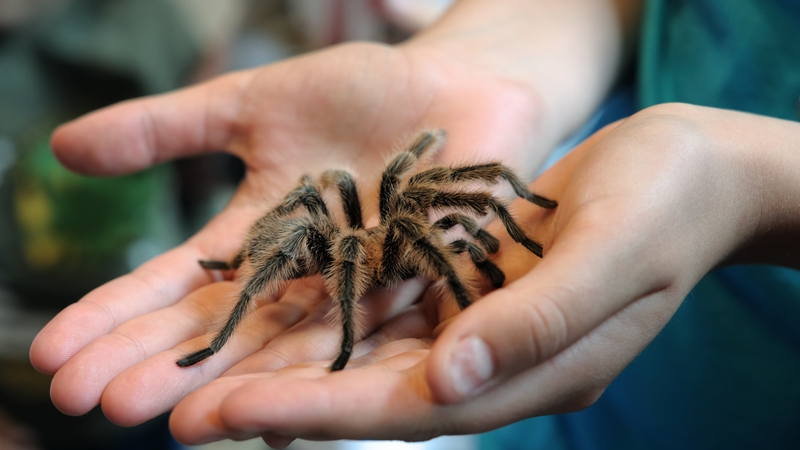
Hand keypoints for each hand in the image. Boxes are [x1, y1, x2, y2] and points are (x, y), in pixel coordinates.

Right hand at [29, 41, 548, 424]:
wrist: (461, 86)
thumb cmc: (365, 91)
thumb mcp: (254, 103)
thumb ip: (169, 129)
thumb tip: (61, 147)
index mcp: (259, 234)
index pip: (176, 284)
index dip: (116, 317)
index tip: (52, 354)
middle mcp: (301, 276)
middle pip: (221, 329)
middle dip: (155, 365)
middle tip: (88, 404)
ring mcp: (356, 289)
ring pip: (285, 347)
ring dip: (228, 385)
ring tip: (168, 423)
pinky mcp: (415, 293)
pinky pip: (368, 338)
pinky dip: (323, 376)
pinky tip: (278, 419)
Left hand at [163, 104, 799, 446]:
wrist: (689, 168)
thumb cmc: (666, 204)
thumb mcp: (615, 252)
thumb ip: (538, 319)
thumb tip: (454, 378)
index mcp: (537, 371)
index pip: (413, 407)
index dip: (322, 413)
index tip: (235, 414)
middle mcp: (498, 360)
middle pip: (374, 393)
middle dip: (280, 403)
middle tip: (184, 411)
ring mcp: (482, 324)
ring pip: (371, 356)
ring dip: (290, 364)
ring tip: (206, 372)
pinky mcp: (470, 283)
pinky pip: (389, 308)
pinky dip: (330, 316)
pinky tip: (277, 313)